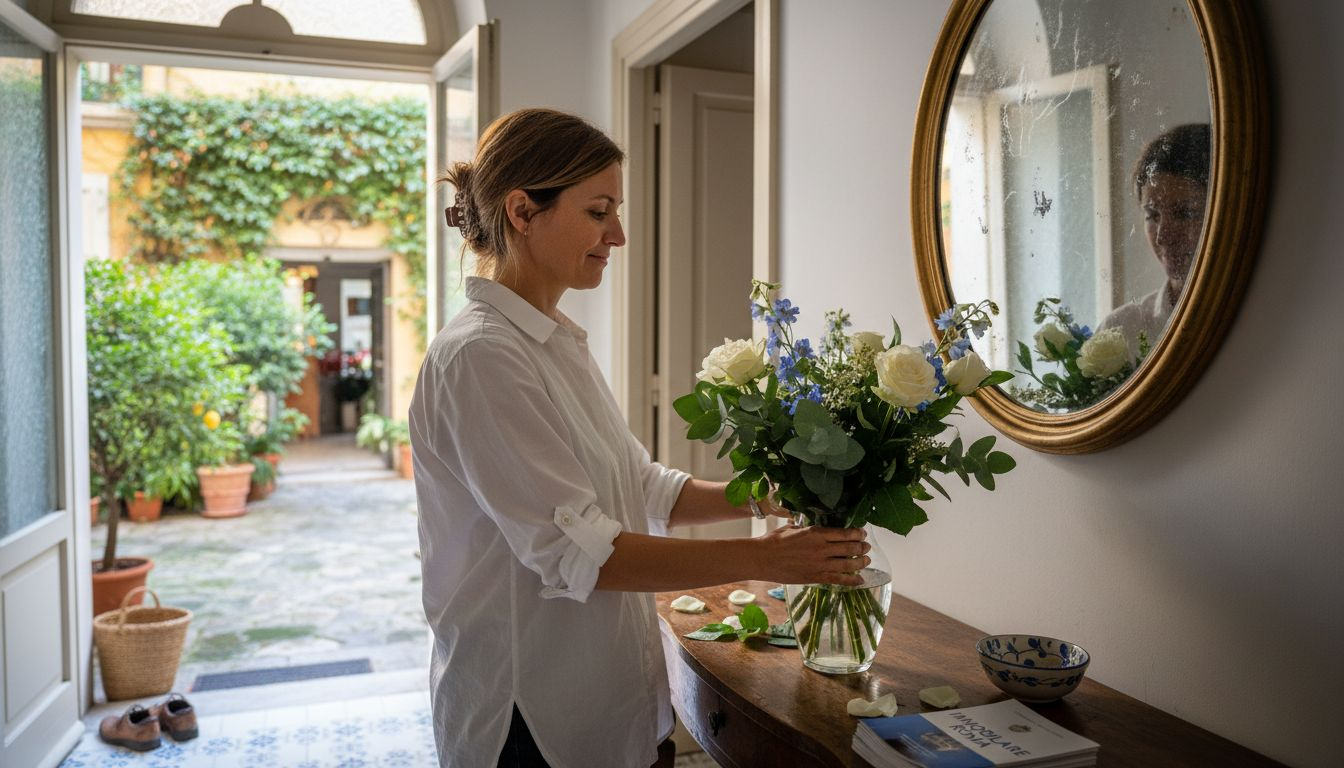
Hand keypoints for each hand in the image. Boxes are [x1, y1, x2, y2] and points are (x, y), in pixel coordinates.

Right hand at [752, 524, 869, 585]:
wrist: (762, 558)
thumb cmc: (774, 540)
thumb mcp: (793, 527)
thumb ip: (808, 528)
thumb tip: (817, 526)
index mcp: (816, 533)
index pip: (845, 533)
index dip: (858, 533)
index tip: (862, 533)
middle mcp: (821, 549)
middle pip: (850, 548)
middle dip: (862, 547)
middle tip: (867, 547)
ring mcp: (819, 564)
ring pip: (848, 565)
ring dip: (861, 562)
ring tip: (866, 560)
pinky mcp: (815, 577)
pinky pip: (838, 580)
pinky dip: (851, 580)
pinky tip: (860, 580)